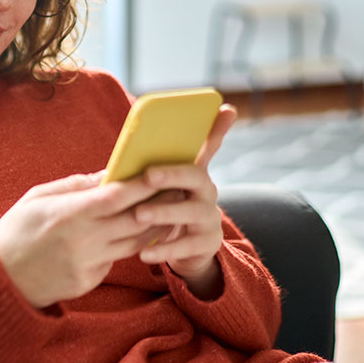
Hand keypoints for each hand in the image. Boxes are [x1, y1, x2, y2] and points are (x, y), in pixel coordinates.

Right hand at [0, 172, 169, 307]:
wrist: (1, 278)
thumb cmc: (17, 229)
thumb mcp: (38, 197)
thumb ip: (75, 186)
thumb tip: (107, 174)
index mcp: (68, 214)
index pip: (116, 197)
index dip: (141, 184)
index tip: (160, 171)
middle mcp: (83, 240)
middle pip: (134, 221)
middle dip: (159, 204)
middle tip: (178, 189)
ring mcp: (88, 264)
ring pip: (134, 244)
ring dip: (155, 227)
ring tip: (171, 211)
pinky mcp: (90, 281)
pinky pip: (116, 260)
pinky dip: (129, 246)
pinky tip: (140, 235)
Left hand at [132, 104, 237, 295]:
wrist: (186, 249)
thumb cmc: (168, 206)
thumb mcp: (164, 184)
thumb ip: (154, 163)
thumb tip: (141, 138)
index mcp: (196, 172)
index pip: (208, 146)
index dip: (217, 129)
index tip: (225, 109)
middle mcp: (208, 192)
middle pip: (196, 177)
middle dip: (172, 174)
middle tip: (148, 175)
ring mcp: (209, 218)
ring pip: (190, 212)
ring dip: (163, 212)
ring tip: (138, 214)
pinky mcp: (206, 244)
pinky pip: (185, 246)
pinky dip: (163, 249)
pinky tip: (144, 253)